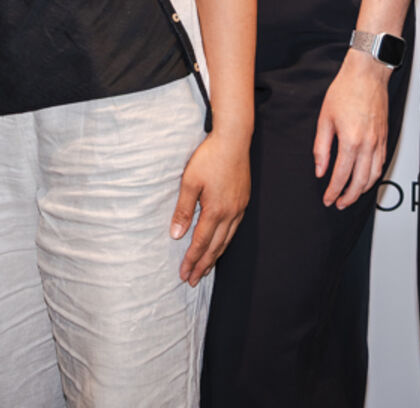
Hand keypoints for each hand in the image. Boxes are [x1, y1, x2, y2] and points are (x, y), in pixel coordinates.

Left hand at [171, 129, 249, 284]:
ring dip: (215, 256)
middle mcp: (231, 213)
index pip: (201, 243)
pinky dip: (225, 241)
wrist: (234, 139)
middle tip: (193, 280)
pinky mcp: (243, 200)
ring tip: (206, 269)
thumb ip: (183, 210)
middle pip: (216, 247)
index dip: (192, 260)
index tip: (184, 275)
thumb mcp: (189, 182)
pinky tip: (220, 244)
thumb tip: (176, 236)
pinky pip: (234, 228)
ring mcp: (239, 207)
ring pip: (227, 239)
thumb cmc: (208, 158)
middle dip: (203, 265)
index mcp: (216, 211)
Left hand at [314, 53, 389, 208]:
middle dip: (349, 197)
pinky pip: (381, 164)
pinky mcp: (385, 137)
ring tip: (351, 196)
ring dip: (363, 190)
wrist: (366, 74)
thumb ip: (321, 148)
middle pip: (360, 182)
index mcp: (351, 141)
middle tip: (339, 203)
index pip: (341, 176)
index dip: (333, 191)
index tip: (327, 199)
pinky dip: (374, 176)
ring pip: (374, 176)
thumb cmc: (345, 91)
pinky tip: (366, 179)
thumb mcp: (324, 119)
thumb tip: (320, 169)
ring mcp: (379, 142)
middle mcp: (368, 144)